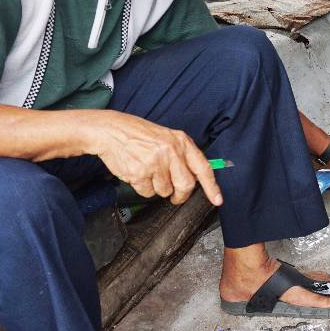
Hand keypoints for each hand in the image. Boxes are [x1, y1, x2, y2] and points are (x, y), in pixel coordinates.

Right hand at [87, 112, 221, 205]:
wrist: (111, 131)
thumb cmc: (139, 134)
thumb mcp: (167, 137)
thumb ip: (182, 154)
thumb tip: (196, 177)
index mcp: (181, 141)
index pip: (203, 167)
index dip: (211, 186)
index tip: (217, 200)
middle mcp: (170, 151)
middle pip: (186, 185)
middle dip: (180, 195)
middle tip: (175, 196)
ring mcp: (155, 163)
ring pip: (165, 191)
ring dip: (157, 188)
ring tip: (148, 172)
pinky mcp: (139, 173)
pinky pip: (147, 193)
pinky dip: (143, 188)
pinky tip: (138, 173)